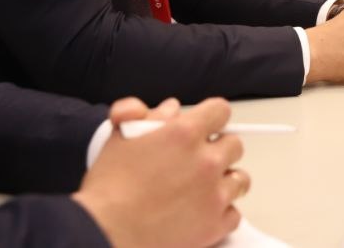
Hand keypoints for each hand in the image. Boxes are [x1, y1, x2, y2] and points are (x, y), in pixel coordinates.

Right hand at [73, 98, 246, 247]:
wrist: (103, 234)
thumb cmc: (108, 190)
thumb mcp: (119, 139)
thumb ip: (144, 114)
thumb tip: (170, 108)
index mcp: (185, 134)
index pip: (220, 111)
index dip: (212, 117)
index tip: (206, 127)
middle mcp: (206, 161)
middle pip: (234, 145)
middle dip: (218, 150)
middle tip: (196, 163)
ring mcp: (214, 194)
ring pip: (240, 179)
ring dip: (224, 181)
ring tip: (200, 189)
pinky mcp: (214, 224)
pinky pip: (234, 214)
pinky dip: (220, 214)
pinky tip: (200, 213)